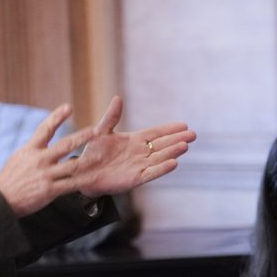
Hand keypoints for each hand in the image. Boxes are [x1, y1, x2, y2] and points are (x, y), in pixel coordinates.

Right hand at [0, 104, 100, 217]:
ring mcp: (45, 175)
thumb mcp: (18, 158)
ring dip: (88, 160)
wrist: (0, 200)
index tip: (68, 107)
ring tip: (100, 156)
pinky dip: (84, 181)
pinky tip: (94, 178)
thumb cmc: (9, 179)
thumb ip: (33, 149)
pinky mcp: (49, 190)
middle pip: (65, 145)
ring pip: (72, 166)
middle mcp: (39, 160)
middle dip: (82, 136)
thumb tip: (43, 140)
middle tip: (96, 129)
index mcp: (30, 150)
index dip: (57, 117)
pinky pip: (71, 185)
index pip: (45, 129)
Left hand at [68, 96, 195, 197]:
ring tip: (185, 146)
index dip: (169, 129)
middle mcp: (140, 153)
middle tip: (193, 134)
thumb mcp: (102, 131)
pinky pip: (151, 173)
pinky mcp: (135, 178)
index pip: (156, 133)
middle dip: (177, 139)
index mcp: (134, 140)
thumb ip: (111, 117)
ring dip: (172, 152)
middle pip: (162, 144)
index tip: (184, 125)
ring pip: (159, 157)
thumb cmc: (93, 152)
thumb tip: (118, 98)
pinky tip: (174, 163)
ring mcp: (139, 166)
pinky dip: (162, 168)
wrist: (83, 173)